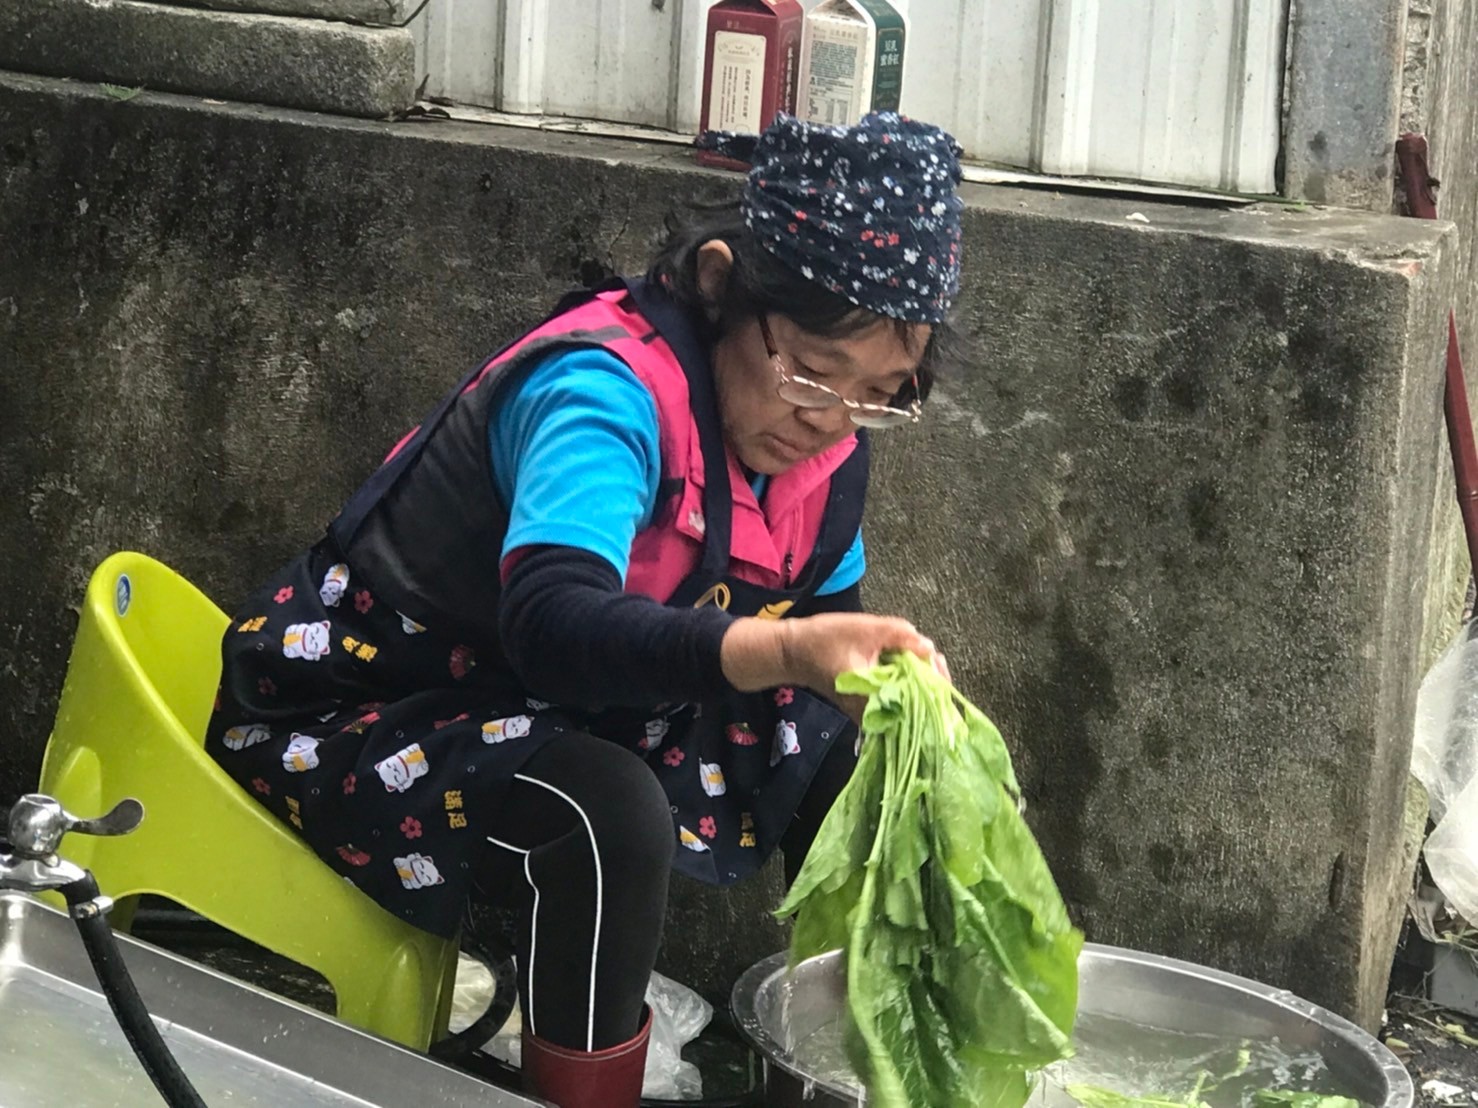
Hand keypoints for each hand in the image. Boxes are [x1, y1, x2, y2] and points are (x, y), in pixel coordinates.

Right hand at [720, 613, 943, 697]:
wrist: (793, 653)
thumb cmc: (824, 640)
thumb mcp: (866, 629)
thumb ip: (901, 636)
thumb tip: (930, 648)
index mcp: (876, 697)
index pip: (918, 700)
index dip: (935, 682)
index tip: (937, 661)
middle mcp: (876, 714)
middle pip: (918, 704)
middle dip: (930, 679)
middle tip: (933, 656)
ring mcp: (872, 713)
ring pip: (908, 701)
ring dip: (919, 680)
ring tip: (924, 657)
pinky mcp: (870, 706)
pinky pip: (896, 697)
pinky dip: (905, 682)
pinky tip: (910, 664)